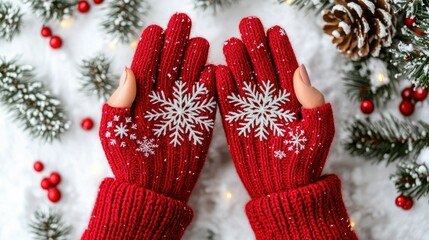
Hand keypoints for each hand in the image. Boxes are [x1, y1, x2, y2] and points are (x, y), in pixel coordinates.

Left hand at [100, 13, 215, 201]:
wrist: (154, 188)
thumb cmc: (128, 160)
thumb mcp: (116, 129)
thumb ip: (121, 98)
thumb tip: (128, 68)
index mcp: (140, 92)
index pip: (147, 59)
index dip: (152, 43)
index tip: (157, 30)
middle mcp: (163, 92)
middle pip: (172, 57)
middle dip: (176, 38)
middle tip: (181, 21)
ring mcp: (184, 102)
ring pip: (193, 68)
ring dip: (196, 54)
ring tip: (197, 45)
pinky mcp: (202, 115)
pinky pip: (210, 91)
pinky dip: (212, 80)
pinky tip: (211, 71)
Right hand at [216, 17, 333, 197]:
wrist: (282, 188)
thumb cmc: (304, 161)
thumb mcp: (316, 132)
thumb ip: (311, 102)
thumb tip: (301, 70)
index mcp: (293, 99)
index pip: (285, 67)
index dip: (280, 48)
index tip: (274, 30)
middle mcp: (271, 100)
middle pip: (262, 67)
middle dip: (256, 45)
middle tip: (249, 24)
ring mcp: (252, 110)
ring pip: (243, 80)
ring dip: (237, 61)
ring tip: (232, 42)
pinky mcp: (235, 123)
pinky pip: (226, 102)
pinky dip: (221, 88)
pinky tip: (218, 71)